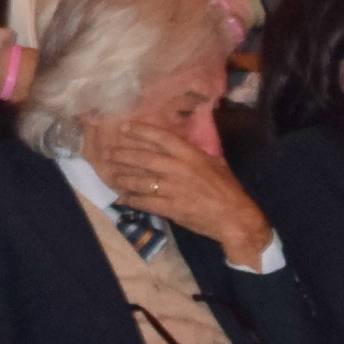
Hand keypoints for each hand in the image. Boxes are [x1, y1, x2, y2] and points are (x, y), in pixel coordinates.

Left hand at [91, 104, 271, 264]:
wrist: (234, 216)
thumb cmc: (227, 188)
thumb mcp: (216, 162)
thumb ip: (197, 153)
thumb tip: (184, 146)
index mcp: (190, 155)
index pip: (161, 138)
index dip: (141, 131)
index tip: (125, 127)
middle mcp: (178, 169)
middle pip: (145, 159)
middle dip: (124, 155)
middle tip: (109, 153)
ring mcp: (172, 189)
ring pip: (141, 181)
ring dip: (123, 178)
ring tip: (111, 175)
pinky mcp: (170, 208)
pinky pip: (145, 202)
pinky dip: (132, 200)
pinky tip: (122, 198)